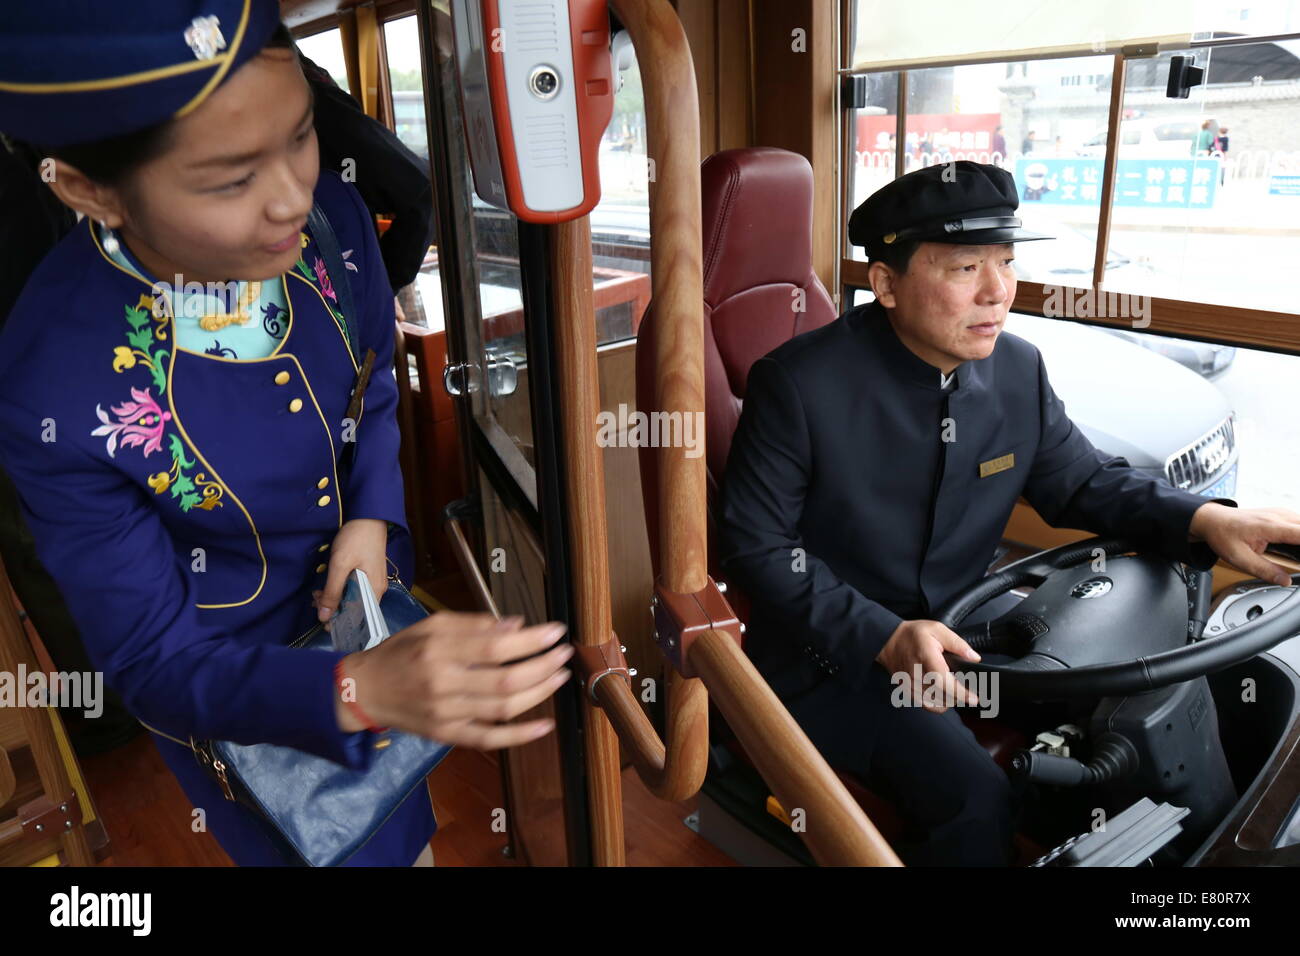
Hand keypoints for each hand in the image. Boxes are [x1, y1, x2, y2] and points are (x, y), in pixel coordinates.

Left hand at [314, 518, 389, 624]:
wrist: (368, 516)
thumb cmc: (356, 539)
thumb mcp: (340, 565)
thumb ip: (332, 592)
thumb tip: (324, 617)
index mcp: (374, 591)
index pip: (357, 617)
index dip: (339, 622)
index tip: (321, 619)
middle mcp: (376, 590)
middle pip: (354, 609)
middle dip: (333, 608)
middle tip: (315, 599)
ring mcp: (373, 581)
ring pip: (352, 599)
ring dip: (334, 598)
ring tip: (319, 591)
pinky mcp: (368, 573)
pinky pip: (354, 589)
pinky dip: (339, 590)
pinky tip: (328, 585)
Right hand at [334, 612, 573, 748]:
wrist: (365, 691)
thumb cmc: (401, 652)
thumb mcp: (431, 625)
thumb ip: (474, 624)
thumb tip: (517, 625)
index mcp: (438, 650)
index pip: (495, 647)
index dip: (531, 640)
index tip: (556, 631)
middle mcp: (443, 684)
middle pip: (505, 680)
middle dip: (543, 666)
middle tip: (564, 653)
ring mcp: (446, 714)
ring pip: (503, 709)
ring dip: (539, 693)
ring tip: (560, 676)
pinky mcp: (447, 735)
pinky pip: (489, 740)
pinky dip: (520, 736)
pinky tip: (545, 725)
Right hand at [876, 619, 981, 712]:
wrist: (888, 641)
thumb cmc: (912, 634)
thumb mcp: (937, 629)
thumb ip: (957, 643)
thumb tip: (974, 658)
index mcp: (927, 658)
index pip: (945, 682)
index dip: (961, 693)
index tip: (974, 699)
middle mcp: (917, 675)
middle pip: (943, 697)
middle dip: (960, 696)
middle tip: (967, 689)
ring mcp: (911, 686)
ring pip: (936, 704)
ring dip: (949, 701)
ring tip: (954, 691)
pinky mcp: (908, 691)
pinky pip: (927, 706)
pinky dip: (938, 704)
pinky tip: (943, 696)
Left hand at [1190, 503, 1299, 586]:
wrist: (1212, 520)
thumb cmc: (1222, 535)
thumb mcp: (1239, 558)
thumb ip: (1264, 570)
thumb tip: (1286, 581)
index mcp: (1270, 526)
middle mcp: (1279, 516)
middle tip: (1296, 562)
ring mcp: (1281, 513)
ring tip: (1290, 558)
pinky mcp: (1281, 515)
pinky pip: (1299, 524)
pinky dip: (1299, 535)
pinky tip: (1294, 549)